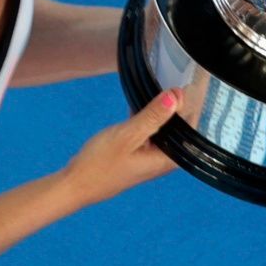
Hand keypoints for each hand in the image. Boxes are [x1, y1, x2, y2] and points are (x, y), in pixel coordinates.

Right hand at [60, 89, 182, 206]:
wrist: (74, 185)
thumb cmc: (99, 164)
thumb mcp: (127, 136)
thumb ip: (152, 116)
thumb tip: (176, 96)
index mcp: (167, 159)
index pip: (191, 130)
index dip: (191, 106)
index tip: (187, 83)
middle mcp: (162, 160)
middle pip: (179, 129)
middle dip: (179, 107)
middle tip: (175, 81)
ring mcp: (149, 157)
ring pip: (164, 130)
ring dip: (163, 112)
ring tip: (163, 86)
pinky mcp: (137, 154)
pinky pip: (150, 133)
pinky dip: (149, 119)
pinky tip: (144, 104)